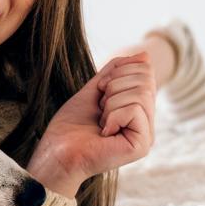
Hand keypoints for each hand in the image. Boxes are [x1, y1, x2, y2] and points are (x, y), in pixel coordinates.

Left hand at [27, 52, 155, 196]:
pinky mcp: (142, 144)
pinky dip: (113, 115)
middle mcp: (147, 121)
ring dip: (110, 103)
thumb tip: (145, 54)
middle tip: (99, 110)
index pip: (144, 70)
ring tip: (101, 122)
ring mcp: (147, 134)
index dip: (116, 73)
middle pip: (145, 79)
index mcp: (138, 109)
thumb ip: (117, 71)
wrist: (57, 151)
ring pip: (140, 93)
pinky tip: (104, 132)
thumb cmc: (71, 125)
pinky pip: (134, 109)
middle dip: (113, 88)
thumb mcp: (95, 89)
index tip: (99, 92)